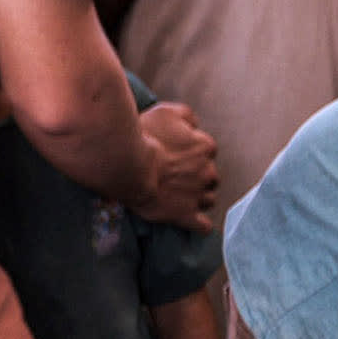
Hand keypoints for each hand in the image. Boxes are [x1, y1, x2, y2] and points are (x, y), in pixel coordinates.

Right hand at [134, 102, 218, 231]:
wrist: (127, 164)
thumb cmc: (144, 136)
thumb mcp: (165, 113)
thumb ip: (186, 116)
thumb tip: (194, 124)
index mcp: (206, 147)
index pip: (207, 151)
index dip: (191, 154)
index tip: (174, 155)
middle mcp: (209, 172)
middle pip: (210, 177)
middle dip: (196, 177)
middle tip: (173, 175)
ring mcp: (199, 196)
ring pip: (208, 199)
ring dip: (196, 198)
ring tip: (176, 195)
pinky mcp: (187, 216)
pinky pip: (203, 226)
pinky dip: (197, 223)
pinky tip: (187, 218)